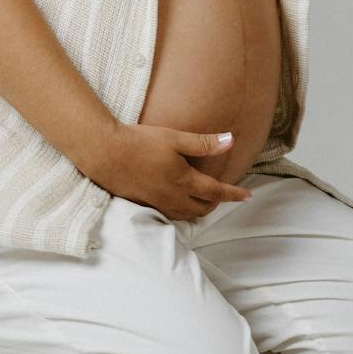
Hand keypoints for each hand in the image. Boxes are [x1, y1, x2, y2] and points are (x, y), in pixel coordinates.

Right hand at [82, 122, 254, 221]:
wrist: (104, 154)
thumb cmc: (140, 142)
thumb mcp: (175, 138)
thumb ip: (204, 143)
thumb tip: (231, 141)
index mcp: (184, 181)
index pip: (216, 192)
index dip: (234, 194)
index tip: (248, 196)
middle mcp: (172, 198)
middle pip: (202, 209)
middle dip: (216, 204)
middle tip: (225, 196)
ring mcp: (156, 204)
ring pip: (185, 215)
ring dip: (198, 210)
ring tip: (204, 202)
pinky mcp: (142, 204)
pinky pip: (169, 214)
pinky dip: (180, 212)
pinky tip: (178, 203)